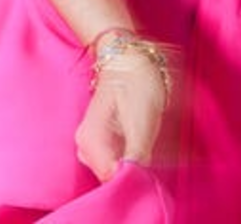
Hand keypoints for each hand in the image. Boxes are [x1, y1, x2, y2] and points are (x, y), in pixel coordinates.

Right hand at [74, 55, 167, 180]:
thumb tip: (136, 183)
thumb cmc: (136, 83)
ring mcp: (93, 146)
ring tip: (151, 142)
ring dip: (137, 165)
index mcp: (90, 142)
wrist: (128, 57)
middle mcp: (85, 148)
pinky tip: (145, 142)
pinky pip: (118, 160)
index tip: (151, 174)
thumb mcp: (141, 121)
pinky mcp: (104, 142)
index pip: (111, 180)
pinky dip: (134, 157)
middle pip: (112, 178)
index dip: (133, 181)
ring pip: (117, 170)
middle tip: (155, 155)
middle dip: (135, 174)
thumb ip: (136, 156)